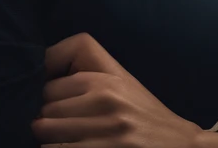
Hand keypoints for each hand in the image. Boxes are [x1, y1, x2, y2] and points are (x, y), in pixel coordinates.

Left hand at [31, 32, 200, 146]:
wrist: (178, 144)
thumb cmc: (142, 114)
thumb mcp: (120, 84)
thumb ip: (86, 77)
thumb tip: (39, 81)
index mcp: (106, 77)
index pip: (48, 82)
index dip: (46, 95)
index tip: (52, 102)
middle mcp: (103, 99)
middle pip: (44, 108)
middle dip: (44, 118)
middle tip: (58, 125)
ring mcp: (102, 130)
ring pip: (45, 132)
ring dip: (47, 139)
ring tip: (61, 138)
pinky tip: (69, 147)